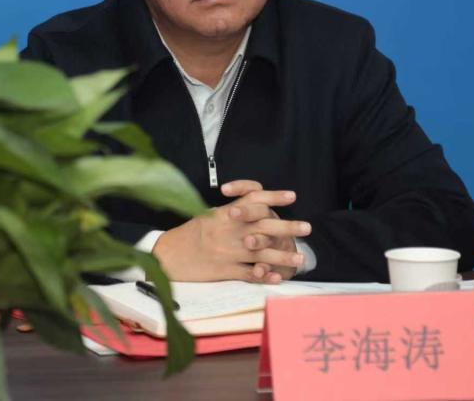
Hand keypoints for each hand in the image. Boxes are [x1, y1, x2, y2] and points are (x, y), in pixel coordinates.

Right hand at [152, 182, 310, 281]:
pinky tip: (277, 277)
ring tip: (299, 258)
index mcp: (223, 214)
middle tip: (307, 227)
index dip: (273, 197)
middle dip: (287, 227)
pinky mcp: (223, 270)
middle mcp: (227, 231)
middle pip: (263, 226)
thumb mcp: (206, 216)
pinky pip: (248, 274)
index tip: (292, 196)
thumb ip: (229, 212)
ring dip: (282, 256)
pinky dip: (264, 276)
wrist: (166, 256)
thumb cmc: (187, 235)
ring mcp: (226, 251)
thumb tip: (251, 206)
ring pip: (260, 253)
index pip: (252, 200)